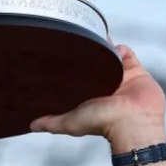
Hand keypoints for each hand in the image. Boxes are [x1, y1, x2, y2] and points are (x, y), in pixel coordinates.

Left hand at [30, 45, 165, 150]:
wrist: (132, 121)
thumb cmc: (102, 123)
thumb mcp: (69, 122)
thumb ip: (51, 123)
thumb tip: (31, 125)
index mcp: (90, 96)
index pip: (77, 76)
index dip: (71, 66)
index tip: (62, 54)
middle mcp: (104, 86)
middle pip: (94, 63)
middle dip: (88, 52)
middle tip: (78, 40)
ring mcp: (120, 78)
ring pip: (110, 56)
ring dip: (105, 47)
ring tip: (97, 39)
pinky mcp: (135, 72)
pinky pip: (127, 54)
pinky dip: (121, 49)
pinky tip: (114, 50)